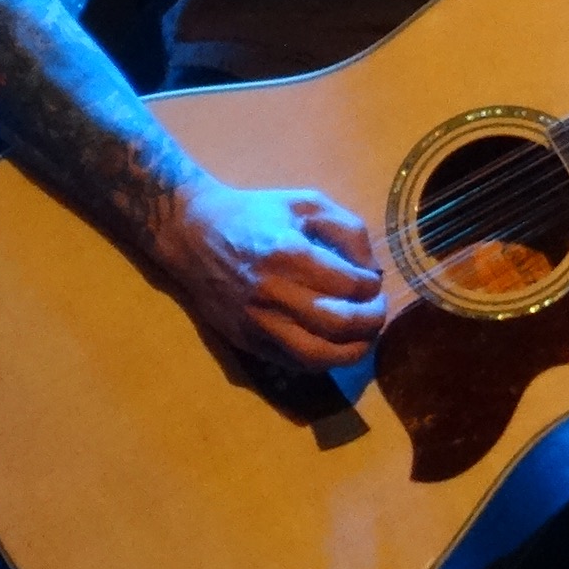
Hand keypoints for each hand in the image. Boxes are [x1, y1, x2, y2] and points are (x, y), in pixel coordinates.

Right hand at [148, 180, 385, 370]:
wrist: (192, 234)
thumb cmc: (254, 214)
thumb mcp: (305, 204)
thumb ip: (347, 230)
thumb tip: (372, 271)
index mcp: (289, 254)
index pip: (349, 285)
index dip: (372, 288)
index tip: (373, 282)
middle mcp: (273, 293)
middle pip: (340, 324)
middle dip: (371, 321)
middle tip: (376, 311)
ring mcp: (258, 322)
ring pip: (318, 355)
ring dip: (353, 351)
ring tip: (364, 337)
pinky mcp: (247, 341)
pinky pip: (294, 364)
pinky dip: (323, 361)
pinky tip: (334, 346)